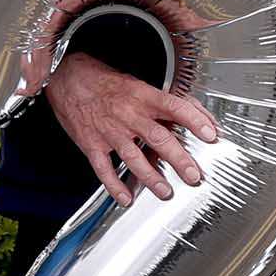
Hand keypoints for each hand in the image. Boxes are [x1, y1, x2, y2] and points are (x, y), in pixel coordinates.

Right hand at [47, 53, 222, 204]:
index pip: (174, 107)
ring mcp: (109, 132)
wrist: (65, 77)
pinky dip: (115, 186)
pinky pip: (104, 168)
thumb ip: (168, 100)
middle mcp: (127, 114)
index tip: (210, 133)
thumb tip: (199, 113)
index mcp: (141, 95)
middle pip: (158, 138)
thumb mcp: (137, 83)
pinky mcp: (92, 144)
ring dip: (151, 177)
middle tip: (193, 175)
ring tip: (166, 192)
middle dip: (178, 159)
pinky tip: (126, 198)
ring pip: (133, 158)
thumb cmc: (103, 79)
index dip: (194, 120)